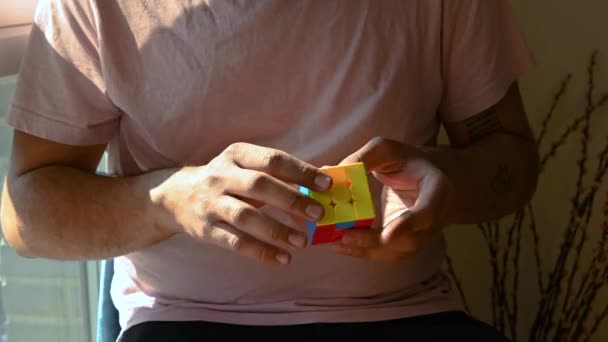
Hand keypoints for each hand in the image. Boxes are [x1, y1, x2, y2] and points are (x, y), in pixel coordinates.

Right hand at [151, 142, 331, 264]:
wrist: (175, 197)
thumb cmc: (225, 180)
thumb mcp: (243, 166)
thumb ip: (276, 174)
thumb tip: (318, 187)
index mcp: (237, 154)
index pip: (273, 159)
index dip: (301, 172)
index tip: (326, 185)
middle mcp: (222, 176)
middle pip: (260, 185)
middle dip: (292, 199)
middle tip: (319, 214)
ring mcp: (212, 203)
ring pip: (246, 217)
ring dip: (277, 229)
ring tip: (303, 242)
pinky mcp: (206, 230)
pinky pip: (235, 242)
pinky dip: (260, 251)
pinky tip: (282, 258)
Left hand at [333, 137, 452, 261]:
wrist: (428, 179)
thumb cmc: (407, 161)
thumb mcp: (388, 149)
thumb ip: (364, 158)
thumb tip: (335, 172)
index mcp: (437, 190)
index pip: (427, 213)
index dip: (407, 226)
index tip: (386, 236)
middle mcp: (435, 219)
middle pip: (409, 240)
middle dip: (375, 242)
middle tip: (345, 236)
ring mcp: (422, 235)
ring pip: (397, 252)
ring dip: (365, 251)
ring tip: (336, 242)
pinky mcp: (407, 244)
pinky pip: (387, 254)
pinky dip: (363, 252)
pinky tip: (341, 245)